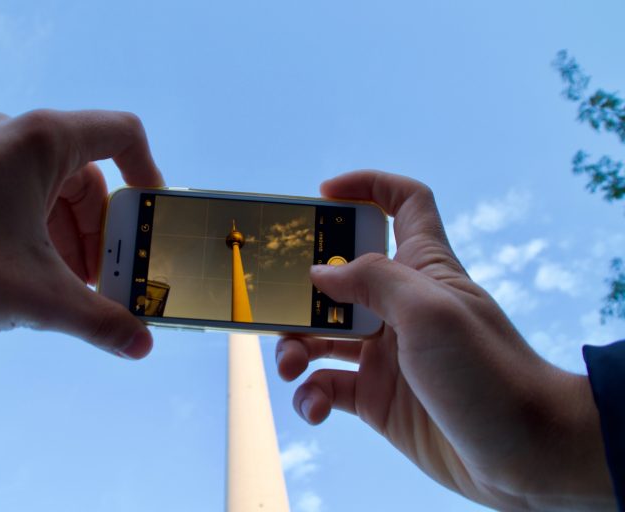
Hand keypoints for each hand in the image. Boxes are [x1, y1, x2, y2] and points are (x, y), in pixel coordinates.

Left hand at [0, 110, 161, 358]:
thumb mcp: (31, 296)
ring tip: (65, 296)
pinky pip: (17, 204)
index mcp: (42, 143)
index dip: (150, 175)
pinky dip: (35, 241)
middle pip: (88, 181)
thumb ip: (96, 320)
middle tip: (108, 284)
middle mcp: (13, 138)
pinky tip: (25, 286)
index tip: (149, 224)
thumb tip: (141, 345)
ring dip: (69, 245)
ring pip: (50, 198)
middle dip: (103, 237)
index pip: (123, 135)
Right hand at [277, 171, 614, 509]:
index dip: (368, 186)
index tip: (324, 193)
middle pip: (339, 274)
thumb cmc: (489, 373)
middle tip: (276, 301)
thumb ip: (371, 280)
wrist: (525, 456)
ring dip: (294, 345)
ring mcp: (384, 352)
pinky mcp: (375, 396)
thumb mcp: (430, 312)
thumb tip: (319, 273)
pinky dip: (310, 395)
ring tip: (288, 366)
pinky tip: (314, 407)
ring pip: (321, 334)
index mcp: (423, 267)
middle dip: (302, 286)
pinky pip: (326, 386)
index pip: (404, 204)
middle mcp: (399, 304)